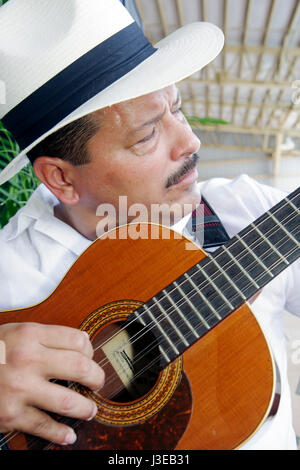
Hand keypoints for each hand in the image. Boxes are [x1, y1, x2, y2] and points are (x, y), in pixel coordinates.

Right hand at [0, 322, 104, 445]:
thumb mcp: (16, 333)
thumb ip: (46, 336)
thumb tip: (83, 341)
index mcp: (30, 335)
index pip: (77, 340)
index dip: (90, 349)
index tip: (90, 357)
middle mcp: (27, 359)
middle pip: (80, 367)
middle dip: (96, 378)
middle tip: (97, 383)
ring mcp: (19, 388)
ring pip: (68, 401)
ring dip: (85, 408)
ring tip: (90, 410)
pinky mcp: (10, 414)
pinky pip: (44, 426)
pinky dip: (60, 434)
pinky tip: (69, 435)